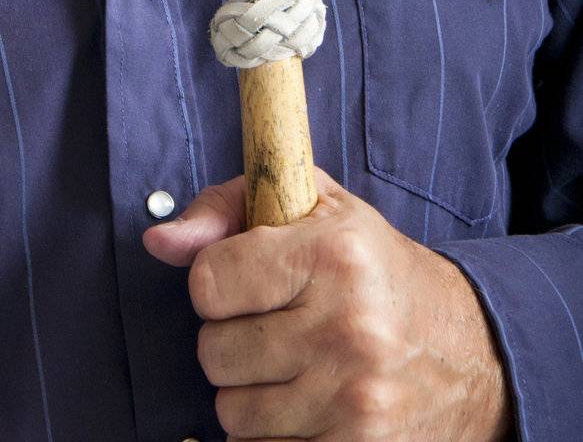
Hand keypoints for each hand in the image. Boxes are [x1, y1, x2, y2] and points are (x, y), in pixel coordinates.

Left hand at [142, 165, 512, 440]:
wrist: (471, 352)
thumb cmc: (373, 268)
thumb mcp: (312, 209)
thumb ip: (225, 209)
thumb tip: (158, 242)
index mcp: (332, 254)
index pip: (209, 282)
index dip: (217, 281)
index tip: (246, 281)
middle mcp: (345, 327)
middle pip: (213, 354)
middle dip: (232, 340)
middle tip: (276, 325)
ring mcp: (353, 399)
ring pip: (232, 414)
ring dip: (252, 393)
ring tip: (295, 365)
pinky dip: (277, 434)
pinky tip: (309, 404)